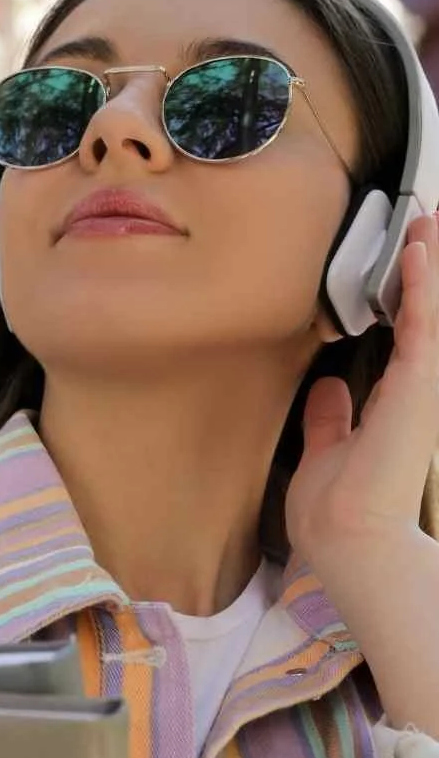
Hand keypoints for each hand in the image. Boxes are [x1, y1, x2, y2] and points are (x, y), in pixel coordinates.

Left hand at [285, 209, 438, 563]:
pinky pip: (424, 321)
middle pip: (426, 319)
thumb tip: (328, 389)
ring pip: (431, 312)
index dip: (409, 304)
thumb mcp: (329, 453)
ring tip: (431, 218)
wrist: (350, 539)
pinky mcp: (419, 383)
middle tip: (430, 225)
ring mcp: (422, 387)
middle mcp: (415, 393)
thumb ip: (332, 419)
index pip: (406, 344)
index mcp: (395, 408)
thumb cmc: (338, 512)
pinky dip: (424, 282)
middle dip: (429, 275)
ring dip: (431, 266)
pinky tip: (420, 246)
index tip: (407, 266)